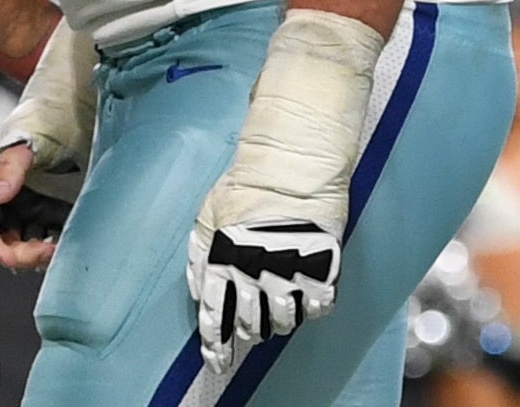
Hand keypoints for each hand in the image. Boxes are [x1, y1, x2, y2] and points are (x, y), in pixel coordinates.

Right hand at [0, 19, 93, 270]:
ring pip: (24, 243)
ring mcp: (28, 204)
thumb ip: (12, 164)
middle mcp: (5, 197)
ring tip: (60, 248)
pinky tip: (68, 242)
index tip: (16, 259)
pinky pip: (46, 236)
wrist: (74, 97)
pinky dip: (53, 245)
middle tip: (49, 250)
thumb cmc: (46, 112)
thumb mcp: (28, 136)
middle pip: (3, 243)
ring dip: (37, 253)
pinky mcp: (50, 206)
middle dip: (21, 255)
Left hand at [185, 10, 381, 374]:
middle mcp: (255, 272)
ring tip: (276, 311)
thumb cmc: (246, 181)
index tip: (216, 359)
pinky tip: (304, 297)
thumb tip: (196, 288)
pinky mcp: (323, 267)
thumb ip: (198, 254)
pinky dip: (310, 308)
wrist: (293, 160)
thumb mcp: (208, 212)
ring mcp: (290, 271)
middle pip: (251, 325)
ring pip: (284, 322)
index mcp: (223, 259)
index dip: (215, 342)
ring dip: (277, 322)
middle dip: (247, 332)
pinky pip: (317, 308)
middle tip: (250, 330)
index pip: (215, 314)